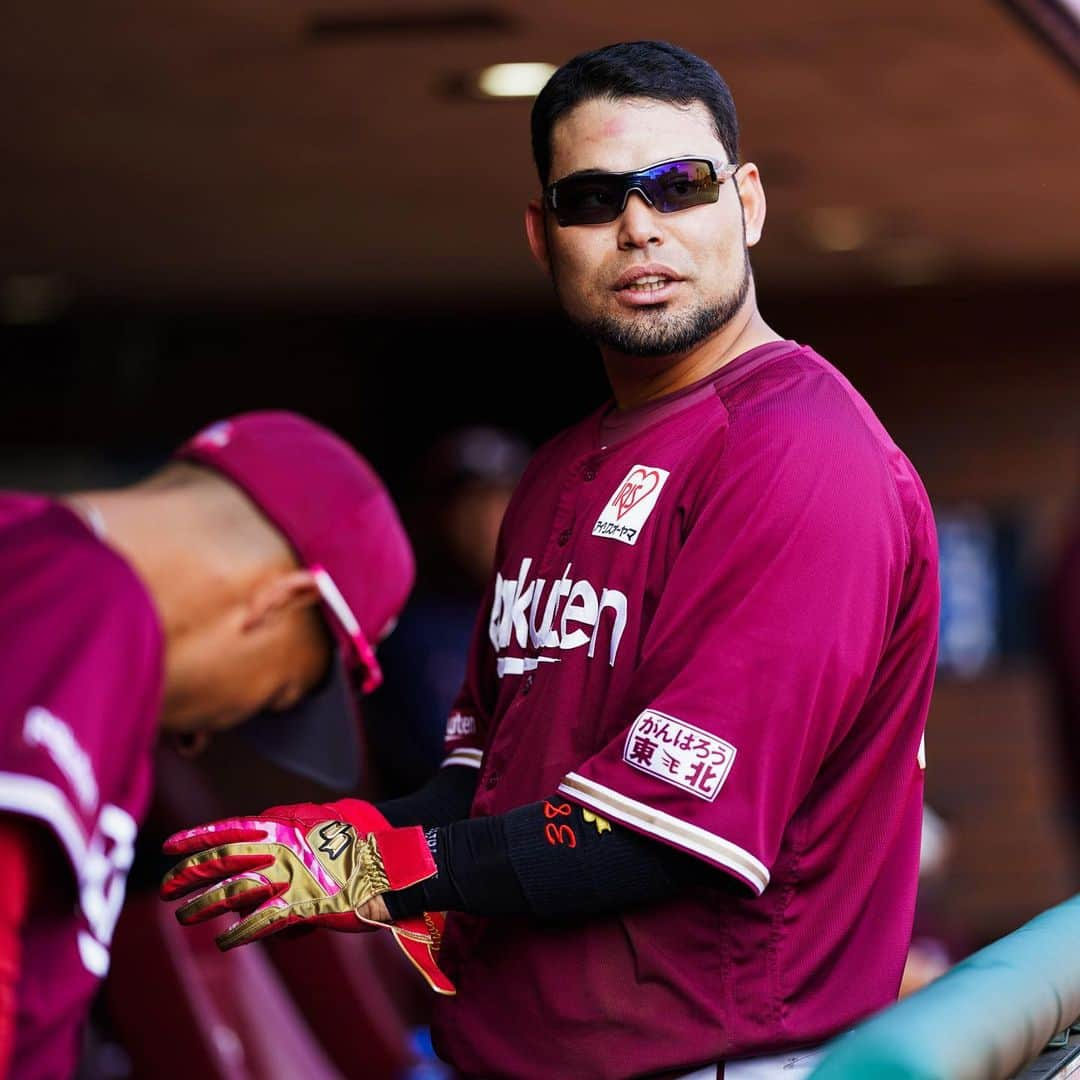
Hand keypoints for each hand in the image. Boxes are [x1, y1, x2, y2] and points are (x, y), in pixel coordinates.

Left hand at [160, 799, 431, 948]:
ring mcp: (291, 878)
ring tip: (186, 917)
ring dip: (204, 907)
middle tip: (165, 887)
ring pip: (234, 893)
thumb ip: (299, 823)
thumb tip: (276, 825)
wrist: (398, 863)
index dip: (197, 838)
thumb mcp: (332, 816)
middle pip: (223, 860)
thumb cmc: (370, 838)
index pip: (231, 828)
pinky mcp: (304, 908)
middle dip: (189, 874)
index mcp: (288, 824)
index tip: (170, 847)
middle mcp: (283, 848)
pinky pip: (262, 924)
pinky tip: (228, 943)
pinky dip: (241, 935)